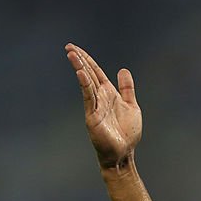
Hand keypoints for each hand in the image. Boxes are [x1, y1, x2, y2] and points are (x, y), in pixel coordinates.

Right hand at [65, 43, 142, 168]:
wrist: (124, 154)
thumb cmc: (127, 134)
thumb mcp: (132, 106)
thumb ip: (127, 88)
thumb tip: (122, 69)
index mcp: (108, 93)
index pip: (96, 72)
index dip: (88, 59)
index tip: (76, 48)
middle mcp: (100, 98)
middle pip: (88, 74)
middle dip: (80, 59)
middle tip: (68, 46)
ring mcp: (95, 106)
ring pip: (86, 82)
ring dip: (79, 67)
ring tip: (71, 54)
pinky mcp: (92, 117)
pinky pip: (89, 98)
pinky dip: (85, 85)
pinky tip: (81, 74)